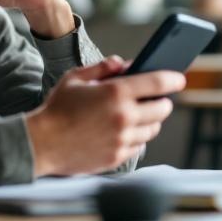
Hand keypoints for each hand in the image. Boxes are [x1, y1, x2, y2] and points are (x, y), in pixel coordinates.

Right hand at [24, 56, 185, 176]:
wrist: (41, 143)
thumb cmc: (57, 108)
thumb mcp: (75, 78)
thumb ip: (102, 67)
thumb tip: (125, 63)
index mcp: (116, 93)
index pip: (158, 83)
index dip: (173, 78)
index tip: (179, 77)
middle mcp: (124, 117)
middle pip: (162, 109)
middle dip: (162, 101)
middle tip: (157, 97)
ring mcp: (123, 140)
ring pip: (153, 129)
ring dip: (151, 120)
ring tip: (141, 114)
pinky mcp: (118, 157)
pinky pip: (140, 145)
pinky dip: (138, 136)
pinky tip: (126, 130)